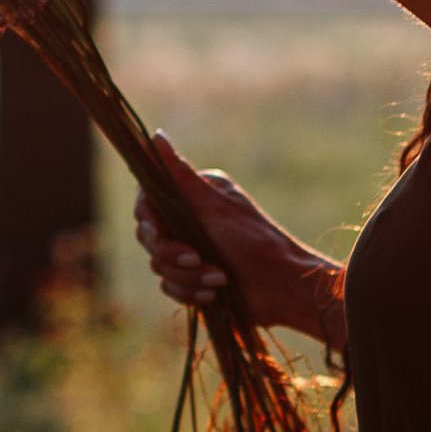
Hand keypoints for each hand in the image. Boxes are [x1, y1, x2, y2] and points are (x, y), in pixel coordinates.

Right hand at [134, 135, 345, 349]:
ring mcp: (192, 251)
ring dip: (188, 278)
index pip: (147, 204)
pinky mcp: (195, 279)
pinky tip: (214, 295)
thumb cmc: (255, 241)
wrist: (283, 287)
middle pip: (150, 238)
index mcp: (195, 197)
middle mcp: (190, 221)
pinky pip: (172, 288)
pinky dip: (191, 293)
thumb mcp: (213, 205)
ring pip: (160, 266)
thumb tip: (155, 136)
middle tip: (196, 259)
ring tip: (219, 278)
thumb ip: (179, 175)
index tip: (159, 234)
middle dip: (172, 254)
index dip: (148, 222)